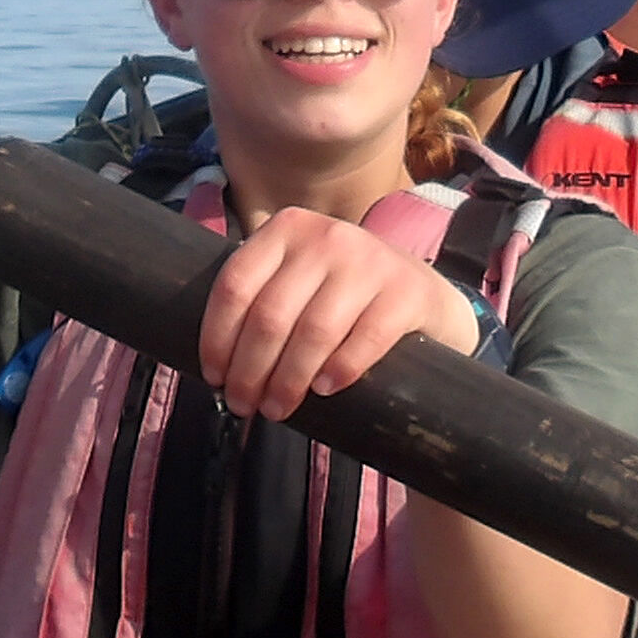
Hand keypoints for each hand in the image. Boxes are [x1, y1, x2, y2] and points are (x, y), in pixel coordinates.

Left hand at [193, 208, 475, 421]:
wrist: (422, 294)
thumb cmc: (344, 296)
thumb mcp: (299, 278)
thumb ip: (262, 299)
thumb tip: (219, 366)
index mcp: (287, 229)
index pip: (235, 285)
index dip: (217, 338)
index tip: (214, 377)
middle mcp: (326, 237)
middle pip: (270, 315)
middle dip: (250, 370)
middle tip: (244, 405)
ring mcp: (369, 260)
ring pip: (313, 331)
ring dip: (289, 379)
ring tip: (278, 407)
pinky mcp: (406, 290)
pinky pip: (365, 339)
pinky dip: (339, 369)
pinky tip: (324, 389)